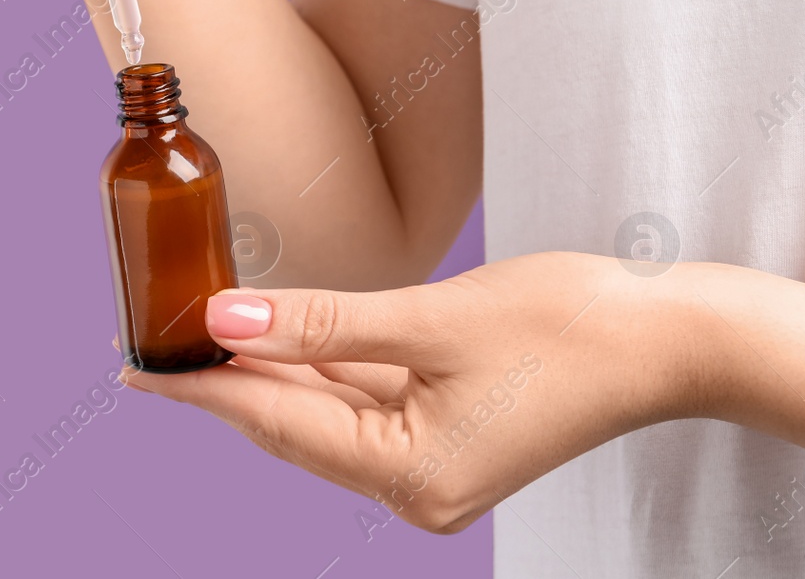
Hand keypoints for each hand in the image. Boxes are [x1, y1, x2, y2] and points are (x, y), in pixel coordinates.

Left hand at [122, 252, 703, 532]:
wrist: (668, 339)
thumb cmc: (568, 326)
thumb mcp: (428, 317)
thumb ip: (320, 324)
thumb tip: (224, 321)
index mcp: (409, 473)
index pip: (274, 421)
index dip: (200, 389)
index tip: (135, 367)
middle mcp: (413, 487)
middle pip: (293, 423)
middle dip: (227, 377)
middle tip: (157, 335)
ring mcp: (430, 466)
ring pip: (322, 411)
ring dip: (269, 369)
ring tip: (202, 326)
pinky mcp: (445, 437)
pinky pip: (361, 403)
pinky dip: (318, 368)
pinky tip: (278, 334)